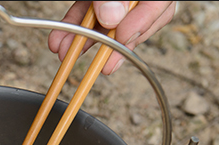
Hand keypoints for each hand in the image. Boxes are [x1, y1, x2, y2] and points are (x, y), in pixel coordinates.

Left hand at [48, 1, 175, 74]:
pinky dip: (72, 27)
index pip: (160, 6)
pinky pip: (87, 13)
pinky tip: (58, 42)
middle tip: (103, 66)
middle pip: (135, 22)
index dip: (143, 24)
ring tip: (64, 54)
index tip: (124, 38)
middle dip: (111, 45)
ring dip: (84, 40)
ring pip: (107, 22)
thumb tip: (112, 15)